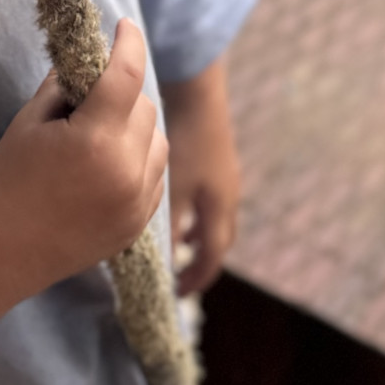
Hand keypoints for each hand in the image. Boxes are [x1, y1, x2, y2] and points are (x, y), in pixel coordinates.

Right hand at [0, 18, 168, 297]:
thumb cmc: (7, 177)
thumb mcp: (30, 120)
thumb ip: (65, 84)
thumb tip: (90, 56)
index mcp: (95, 140)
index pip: (128, 74)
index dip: (129, 42)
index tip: (125, 24)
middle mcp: (125, 172)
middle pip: (144, 107)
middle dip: (123, 92)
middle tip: (90, 98)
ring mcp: (135, 203)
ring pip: (158, 140)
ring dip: (136, 126)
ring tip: (100, 132)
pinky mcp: (138, 225)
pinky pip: (155, 174)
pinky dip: (140, 159)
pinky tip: (108, 163)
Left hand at [161, 57, 240, 295]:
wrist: (198, 91)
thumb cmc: (185, 139)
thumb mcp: (175, 186)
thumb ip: (168, 222)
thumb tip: (159, 258)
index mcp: (219, 206)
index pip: (212, 254)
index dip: (197, 276)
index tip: (177, 293)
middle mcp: (226, 193)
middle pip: (216, 237)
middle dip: (199, 257)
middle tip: (179, 271)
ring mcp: (221, 173)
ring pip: (210, 214)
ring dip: (194, 231)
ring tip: (174, 238)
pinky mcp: (212, 156)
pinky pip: (205, 194)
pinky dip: (191, 207)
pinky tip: (170, 196)